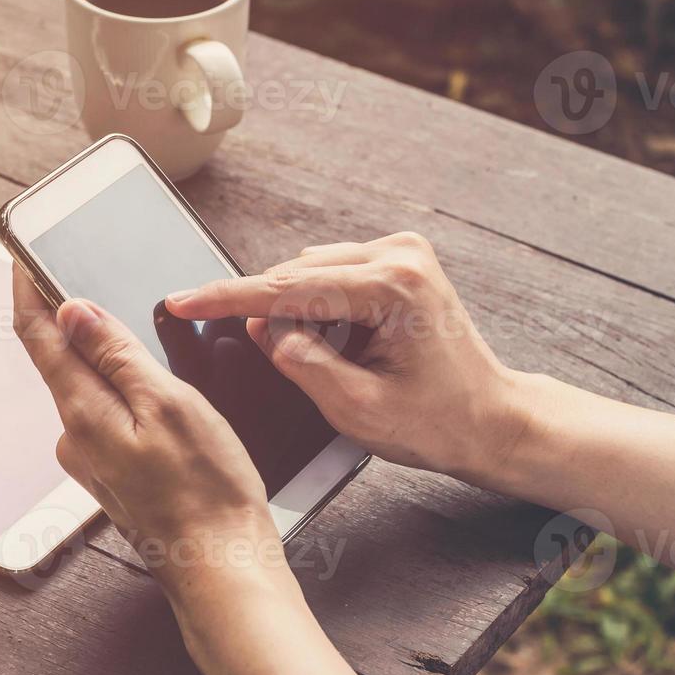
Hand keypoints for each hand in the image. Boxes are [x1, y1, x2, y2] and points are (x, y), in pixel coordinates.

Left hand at [11, 268, 286, 596]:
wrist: (219, 563)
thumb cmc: (205, 490)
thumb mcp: (166, 403)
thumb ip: (116, 353)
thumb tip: (72, 309)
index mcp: (82, 411)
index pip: (37, 333)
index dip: (27, 286)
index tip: (22, 251)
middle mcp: (74, 434)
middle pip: (59, 356)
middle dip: (69, 314)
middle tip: (82, 269)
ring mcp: (91, 456)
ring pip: (87, 386)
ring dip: (101, 354)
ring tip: (132, 328)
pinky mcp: (113, 471)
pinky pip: (106, 412)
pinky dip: (120, 388)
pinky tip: (153, 390)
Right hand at [164, 233, 526, 482]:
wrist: (491, 419)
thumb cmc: (438, 422)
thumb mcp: (356, 408)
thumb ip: (301, 362)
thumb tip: (264, 327)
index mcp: (393, 287)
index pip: (288, 289)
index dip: (227, 298)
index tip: (183, 299)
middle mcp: (399, 256)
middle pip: (296, 277)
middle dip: (267, 314)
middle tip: (272, 361)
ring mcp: (401, 253)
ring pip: (309, 275)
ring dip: (298, 315)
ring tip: (337, 364)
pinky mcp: (398, 261)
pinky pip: (330, 276)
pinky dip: (319, 310)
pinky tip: (343, 346)